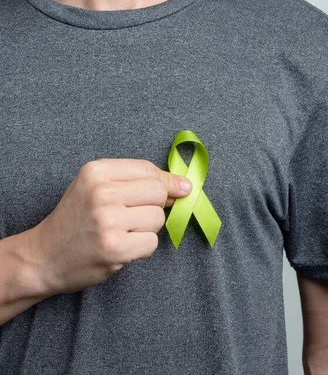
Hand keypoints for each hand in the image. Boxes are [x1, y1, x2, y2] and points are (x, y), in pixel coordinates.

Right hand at [22, 158, 191, 294]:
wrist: (42, 257)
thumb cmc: (76, 220)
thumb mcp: (97, 187)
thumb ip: (138, 182)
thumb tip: (185, 186)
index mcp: (96, 172)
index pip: (150, 170)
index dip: (163, 184)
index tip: (164, 194)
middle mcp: (102, 193)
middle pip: (159, 193)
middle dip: (154, 207)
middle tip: (131, 217)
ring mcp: (109, 221)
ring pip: (158, 218)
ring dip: (147, 229)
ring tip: (122, 233)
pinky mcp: (116, 248)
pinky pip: (152, 242)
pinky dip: (142, 248)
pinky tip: (121, 247)